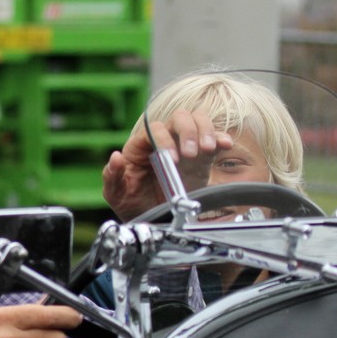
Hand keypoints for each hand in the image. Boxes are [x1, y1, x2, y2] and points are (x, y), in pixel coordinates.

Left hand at [102, 109, 231, 220]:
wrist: (153, 219)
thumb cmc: (133, 204)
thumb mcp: (117, 195)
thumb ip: (112, 177)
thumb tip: (115, 157)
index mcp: (140, 147)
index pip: (154, 130)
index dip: (164, 140)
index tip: (171, 160)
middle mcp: (163, 141)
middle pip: (179, 118)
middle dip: (187, 132)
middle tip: (191, 154)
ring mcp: (183, 147)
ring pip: (197, 120)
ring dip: (205, 131)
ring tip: (206, 149)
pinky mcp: (201, 158)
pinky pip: (214, 139)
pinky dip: (221, 138)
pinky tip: (224, 145)